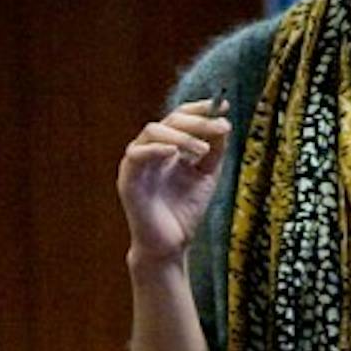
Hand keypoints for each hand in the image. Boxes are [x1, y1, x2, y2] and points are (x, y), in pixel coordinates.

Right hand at [117, 96, 231, 263]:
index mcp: (168, 146)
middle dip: (197, 121)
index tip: (222, 105)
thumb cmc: (185, 211)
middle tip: (221, 127)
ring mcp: (138, 162)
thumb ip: (215, 151)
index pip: (181, 117)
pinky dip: (156, 149)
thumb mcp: (207, 175)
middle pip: (170, 120)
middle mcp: (151, 149)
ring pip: (153, 131)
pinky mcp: (127, 178)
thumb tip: (223, 124)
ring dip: (181, 136)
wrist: (171, 244)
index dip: (200, 109)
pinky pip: (137, 154)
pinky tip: (175, 154)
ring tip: (203, 150)